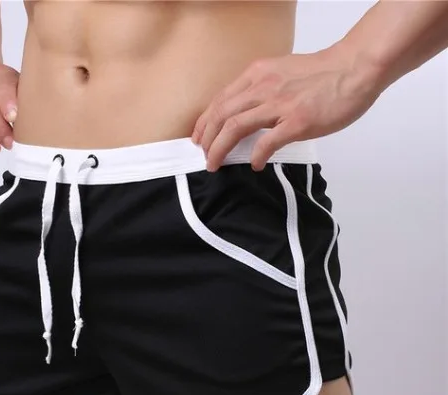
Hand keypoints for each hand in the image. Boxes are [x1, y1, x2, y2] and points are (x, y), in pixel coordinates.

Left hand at [191, 45, 382, 171]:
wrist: (356, 68)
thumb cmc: (323, 73)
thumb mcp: (282, 72)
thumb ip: (261, 89)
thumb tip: (246, 111)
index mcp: (258, 75)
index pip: (220, 100)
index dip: (204, 122)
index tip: (198, 137)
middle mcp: (263, 87)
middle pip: (221, 115)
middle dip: (206, 139)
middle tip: (204, 156)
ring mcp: (280, 104)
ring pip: (235, 127)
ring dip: (220, 149)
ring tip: (215, 164)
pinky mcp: (297, 121)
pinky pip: (267, 142)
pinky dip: (255, 156)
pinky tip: (254, 165)